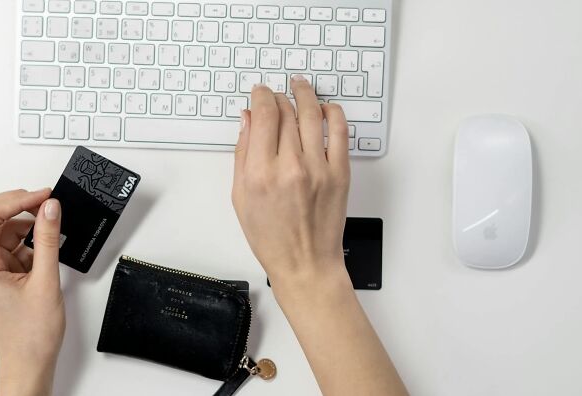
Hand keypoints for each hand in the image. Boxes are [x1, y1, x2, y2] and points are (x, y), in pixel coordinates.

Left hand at [0, 188, 63, 395]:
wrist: (29, 364)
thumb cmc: (31, 335)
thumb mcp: (45, 281)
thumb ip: (48, 239)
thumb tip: (50, 208)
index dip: (17, 199)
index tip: (44, 195)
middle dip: (17, 205)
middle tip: (45, 201)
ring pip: (1, 229)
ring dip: (25, 223)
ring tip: (51, 226)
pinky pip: (10, 244)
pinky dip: (28, 240)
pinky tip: (45, 246)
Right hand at [231, 76, 350, 288]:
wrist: (305, 264)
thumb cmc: (271, 237)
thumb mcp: (241, 197)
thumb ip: (242, 154)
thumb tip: (247, 120)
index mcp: (260, 173)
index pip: (263, 116)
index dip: (261, 96)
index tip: (259, 92)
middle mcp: (290, 167)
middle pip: (286, 112)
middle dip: (279, 96)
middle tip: (276, 94)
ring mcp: (319, 169)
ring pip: (313, 114)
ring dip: (305, 94)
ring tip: (300, 86)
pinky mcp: (340, 173)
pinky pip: (340, 131)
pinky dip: (333, 113)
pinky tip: (325, 108)